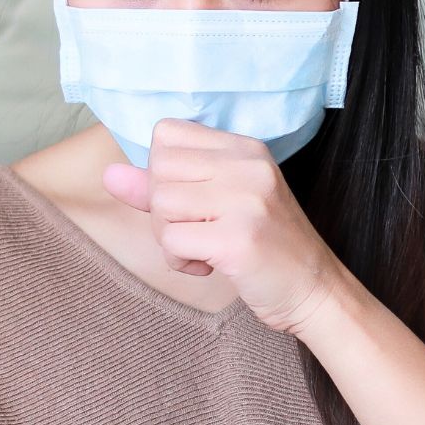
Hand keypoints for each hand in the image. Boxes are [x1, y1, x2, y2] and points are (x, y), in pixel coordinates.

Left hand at [102, 118, 347, 335]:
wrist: (314, 290)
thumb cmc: (263, 246)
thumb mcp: (216, 204)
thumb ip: (161, 186)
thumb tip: (109, 174)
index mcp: (244, 148)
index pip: (166, 134)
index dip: (163, 172)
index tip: (191, 200)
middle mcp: (247, 166)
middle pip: (158, 169)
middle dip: (162, 209)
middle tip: (194, 230)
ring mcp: (245, 200)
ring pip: (161, 204)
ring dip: (170, 238)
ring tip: (202, 249)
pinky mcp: (238, 238)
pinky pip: (172, 241)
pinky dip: (180, 261)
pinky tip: (208, 267)